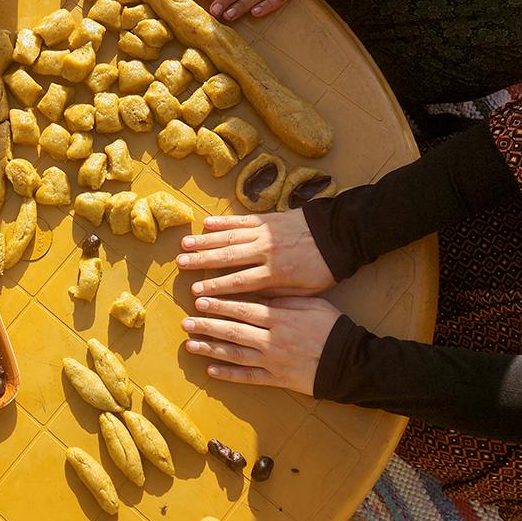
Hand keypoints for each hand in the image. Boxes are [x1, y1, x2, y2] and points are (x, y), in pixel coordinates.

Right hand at [178, 211, 333, 296]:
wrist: (341, 235)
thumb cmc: (325, 269)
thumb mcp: (305, 291)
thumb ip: (277, 296)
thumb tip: (252, 301)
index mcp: (274, 273)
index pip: (238, 282)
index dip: (215, 287)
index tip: (196, 292)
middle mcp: (265, 251)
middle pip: (227, 257)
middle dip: (201, 261)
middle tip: (180, 264)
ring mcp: (266, 232)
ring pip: (229, 236)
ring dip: (205, 240)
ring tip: (184, 244)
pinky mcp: (269, 219)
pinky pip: (242, 220)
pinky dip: (223, 222)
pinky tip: (206, 223)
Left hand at [182, 296, 340, 395]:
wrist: (350, 362)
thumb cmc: (332, 328)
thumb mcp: (311, 304)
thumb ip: (283, 300)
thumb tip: (258, 292)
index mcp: (280, 318)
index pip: (242, 309)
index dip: (219, 304)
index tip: (199, 299)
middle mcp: (271, 340)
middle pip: (233, 331)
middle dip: (207, 326)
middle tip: (186, 321)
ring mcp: (272, 362)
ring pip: (234, 355)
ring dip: (210, 349)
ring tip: (190, 344)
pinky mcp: (276, 380)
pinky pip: (248, 378)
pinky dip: (228, 375)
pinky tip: (211, 371)